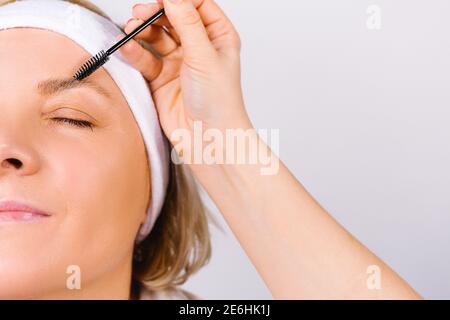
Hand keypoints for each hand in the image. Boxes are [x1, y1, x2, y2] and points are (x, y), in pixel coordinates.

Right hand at [119, 0, 251, 145]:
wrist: (208, 139)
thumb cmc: (219, 103)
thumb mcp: (204, 56)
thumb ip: (187, 23)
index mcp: (218, 36)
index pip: (197, 4)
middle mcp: (199, 47)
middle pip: (173, 18)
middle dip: (155, 13)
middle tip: (140, 14)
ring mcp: (180, 63)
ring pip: (157, 37)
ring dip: (142, 31)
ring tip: (130, 29)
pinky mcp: (162, 78)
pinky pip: (146, 59)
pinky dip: (135, 52)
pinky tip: (127, 48)